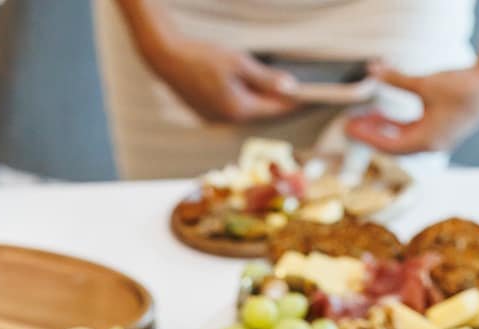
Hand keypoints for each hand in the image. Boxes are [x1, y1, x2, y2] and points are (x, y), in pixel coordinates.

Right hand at [148, 34, 300, 123]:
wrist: (167, 59)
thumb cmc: (203, 57)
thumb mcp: (239, 63)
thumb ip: (265, 78)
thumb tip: (290, 88)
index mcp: (239, 109)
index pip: (275, 109)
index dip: (294, 103)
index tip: (311, 98)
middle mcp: (229, 120)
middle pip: (262, 112)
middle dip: (279, 103)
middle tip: (299, 94)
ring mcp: (217, 119)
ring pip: (247, 111)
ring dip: (261, 102)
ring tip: (278, 91)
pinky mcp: (209, 114)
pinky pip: (234, 109)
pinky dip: (245, 100)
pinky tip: (252, 90)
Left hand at [346, 60, 478, 153]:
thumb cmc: (462, 87)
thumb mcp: (425, 83)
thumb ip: (397, 79)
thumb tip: (373, 70)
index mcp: (426, 141)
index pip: (388, 146)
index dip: (367, 137)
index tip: (349, 128)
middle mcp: (431, 145)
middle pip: (393, 145)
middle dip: (372, 134)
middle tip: (351, 124)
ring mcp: (437, 138)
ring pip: (403, 138)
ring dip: (385, 128)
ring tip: (367, 117)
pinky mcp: (441, 129)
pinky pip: (413, 131)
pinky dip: (398, 125)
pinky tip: (387, 115)